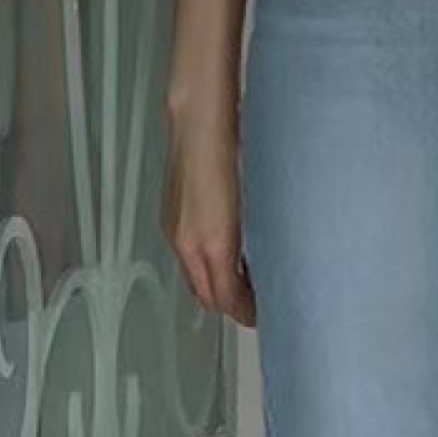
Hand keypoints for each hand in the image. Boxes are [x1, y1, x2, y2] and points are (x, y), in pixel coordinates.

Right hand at [163, 109, 255, 327]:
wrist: (201, 121)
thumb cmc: (231, 155)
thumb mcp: (253, 206)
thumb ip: (256, 244)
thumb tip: (265, 268)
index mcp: (211, 244)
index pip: (225, 298)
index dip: (245, 312)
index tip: (263, 315)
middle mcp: (187, 242)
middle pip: (206, 294)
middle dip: (229, 306)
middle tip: (255, 306)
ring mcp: (176, 229)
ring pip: (196, 276)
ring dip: (218, 286)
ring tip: (245, 282)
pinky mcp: (172, 215)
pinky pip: (188, 255)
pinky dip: (207, 264)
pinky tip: (225, 253)